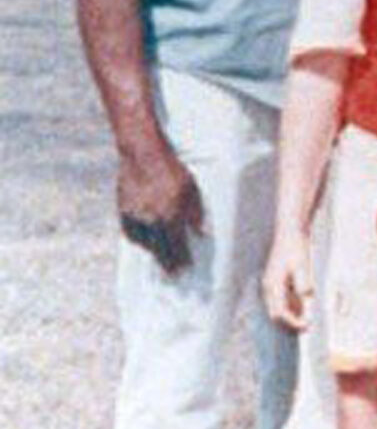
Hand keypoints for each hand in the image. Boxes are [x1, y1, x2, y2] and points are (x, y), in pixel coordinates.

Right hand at [117, 139, 202, 275]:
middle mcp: (151, 219)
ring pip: (144, 242)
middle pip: (160, 249)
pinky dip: (139, 238)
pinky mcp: (123, 209)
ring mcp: (135, 216)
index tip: (186, 270)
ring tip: (160, 259)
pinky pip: (131, 231)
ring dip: (152, 251)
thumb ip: (196, 212)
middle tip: (173, 275)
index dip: (182, 259)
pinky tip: (144, 241)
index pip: (177, 246)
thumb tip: (200, 233)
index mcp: (170, 215)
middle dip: (167, 263)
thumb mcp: (192, 188)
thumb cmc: (173, 169)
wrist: (142, 154)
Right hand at [262, 226, 315, 330]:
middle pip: (275, 315)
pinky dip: (292, 309)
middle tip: (307, 329)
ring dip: (291, 318)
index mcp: (272, 285)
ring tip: (307, 324)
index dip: (292, 323)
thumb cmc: (296, 247)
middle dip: (289, 325)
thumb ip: (303, 280)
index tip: (307, 326)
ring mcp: (272, 286)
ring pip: (278, 309)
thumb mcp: (302, 263)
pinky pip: (282, 301)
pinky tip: (304, 312)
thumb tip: (307, 295)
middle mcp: (269, 288)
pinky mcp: (277, 282)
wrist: (290, 231)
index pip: (279, 313)